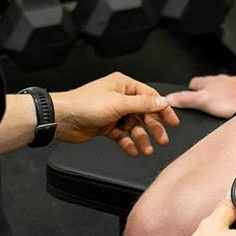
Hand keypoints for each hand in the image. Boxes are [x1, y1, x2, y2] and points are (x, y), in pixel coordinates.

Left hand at [52, 72, 179, 156]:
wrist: (62, 119)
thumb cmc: (85, 105)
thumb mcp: (119, 103)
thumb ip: (142, 104)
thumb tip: (162, 101)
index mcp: (123, 85)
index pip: (150, 96)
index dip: (162, 109)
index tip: (173, 122)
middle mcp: (119, 97)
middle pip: (143, 113)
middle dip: (153, 127)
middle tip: (162, 140)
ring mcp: (112, 112)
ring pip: (133, 126)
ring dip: (140, 138)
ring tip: (146, 150)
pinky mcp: (105, 126)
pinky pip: (121, 135)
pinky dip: (127, 143)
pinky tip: (132, 150)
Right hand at [165, 74, 235, 118]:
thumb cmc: (229, 98)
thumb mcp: (202, 101)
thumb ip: (185, 100)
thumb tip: (168, 99)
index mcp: (206, 82)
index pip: (193, 83)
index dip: (189, 91)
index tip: (186, 98)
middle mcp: (218, 80)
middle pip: (207, 86)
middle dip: (204, 93)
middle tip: (202, 104)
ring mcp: (230, 84)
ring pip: (220, 88)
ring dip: (218, 96)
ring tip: (218, 107)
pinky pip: (233, 93)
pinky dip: (230, 99)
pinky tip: (232, 106)